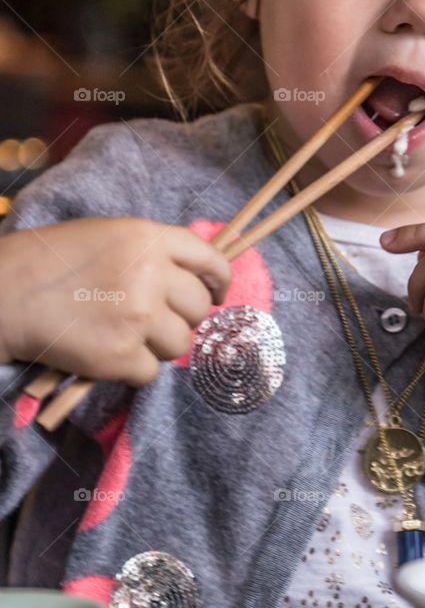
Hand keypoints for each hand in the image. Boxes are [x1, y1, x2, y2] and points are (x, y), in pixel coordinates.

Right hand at [0, 218, 231, 385]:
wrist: (3, 294)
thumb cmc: (49, 262)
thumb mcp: (107, 235)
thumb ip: (150, 251)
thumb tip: (191, 278)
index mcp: (148, 238)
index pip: (210, 259)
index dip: (219, 281)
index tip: (217, 294)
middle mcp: (150, 274)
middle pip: (199, 307)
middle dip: (183, 317)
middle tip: (153, 320)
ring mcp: (139, 316)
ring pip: (181, 344)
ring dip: (159, 346)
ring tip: (124, 335)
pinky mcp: (122, 355)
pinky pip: (151, 372)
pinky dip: (132, 369)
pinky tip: (107, 353)